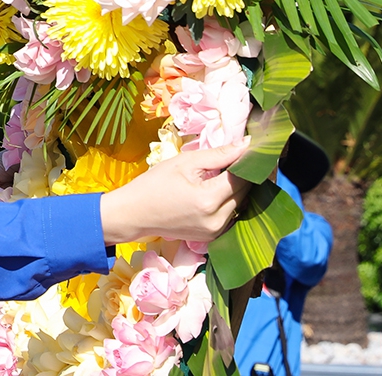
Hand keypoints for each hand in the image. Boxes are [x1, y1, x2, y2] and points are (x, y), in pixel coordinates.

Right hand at [100, 138, 252, 244]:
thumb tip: (247, 144)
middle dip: (243, 173)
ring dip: (237, 187)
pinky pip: (231, 214)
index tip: (247, 147)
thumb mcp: (184, 163)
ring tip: (224, 172)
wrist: (134, 214)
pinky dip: (229, 200)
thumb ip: (218, 154)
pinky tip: (216, 190)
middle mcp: (217, 219)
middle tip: (235, 157)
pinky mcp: (213, 236)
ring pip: (240, 204)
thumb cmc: (154, 184)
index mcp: (208, 199)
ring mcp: (216, 231)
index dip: (247, 161)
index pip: (242, 177)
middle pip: (244, 192)